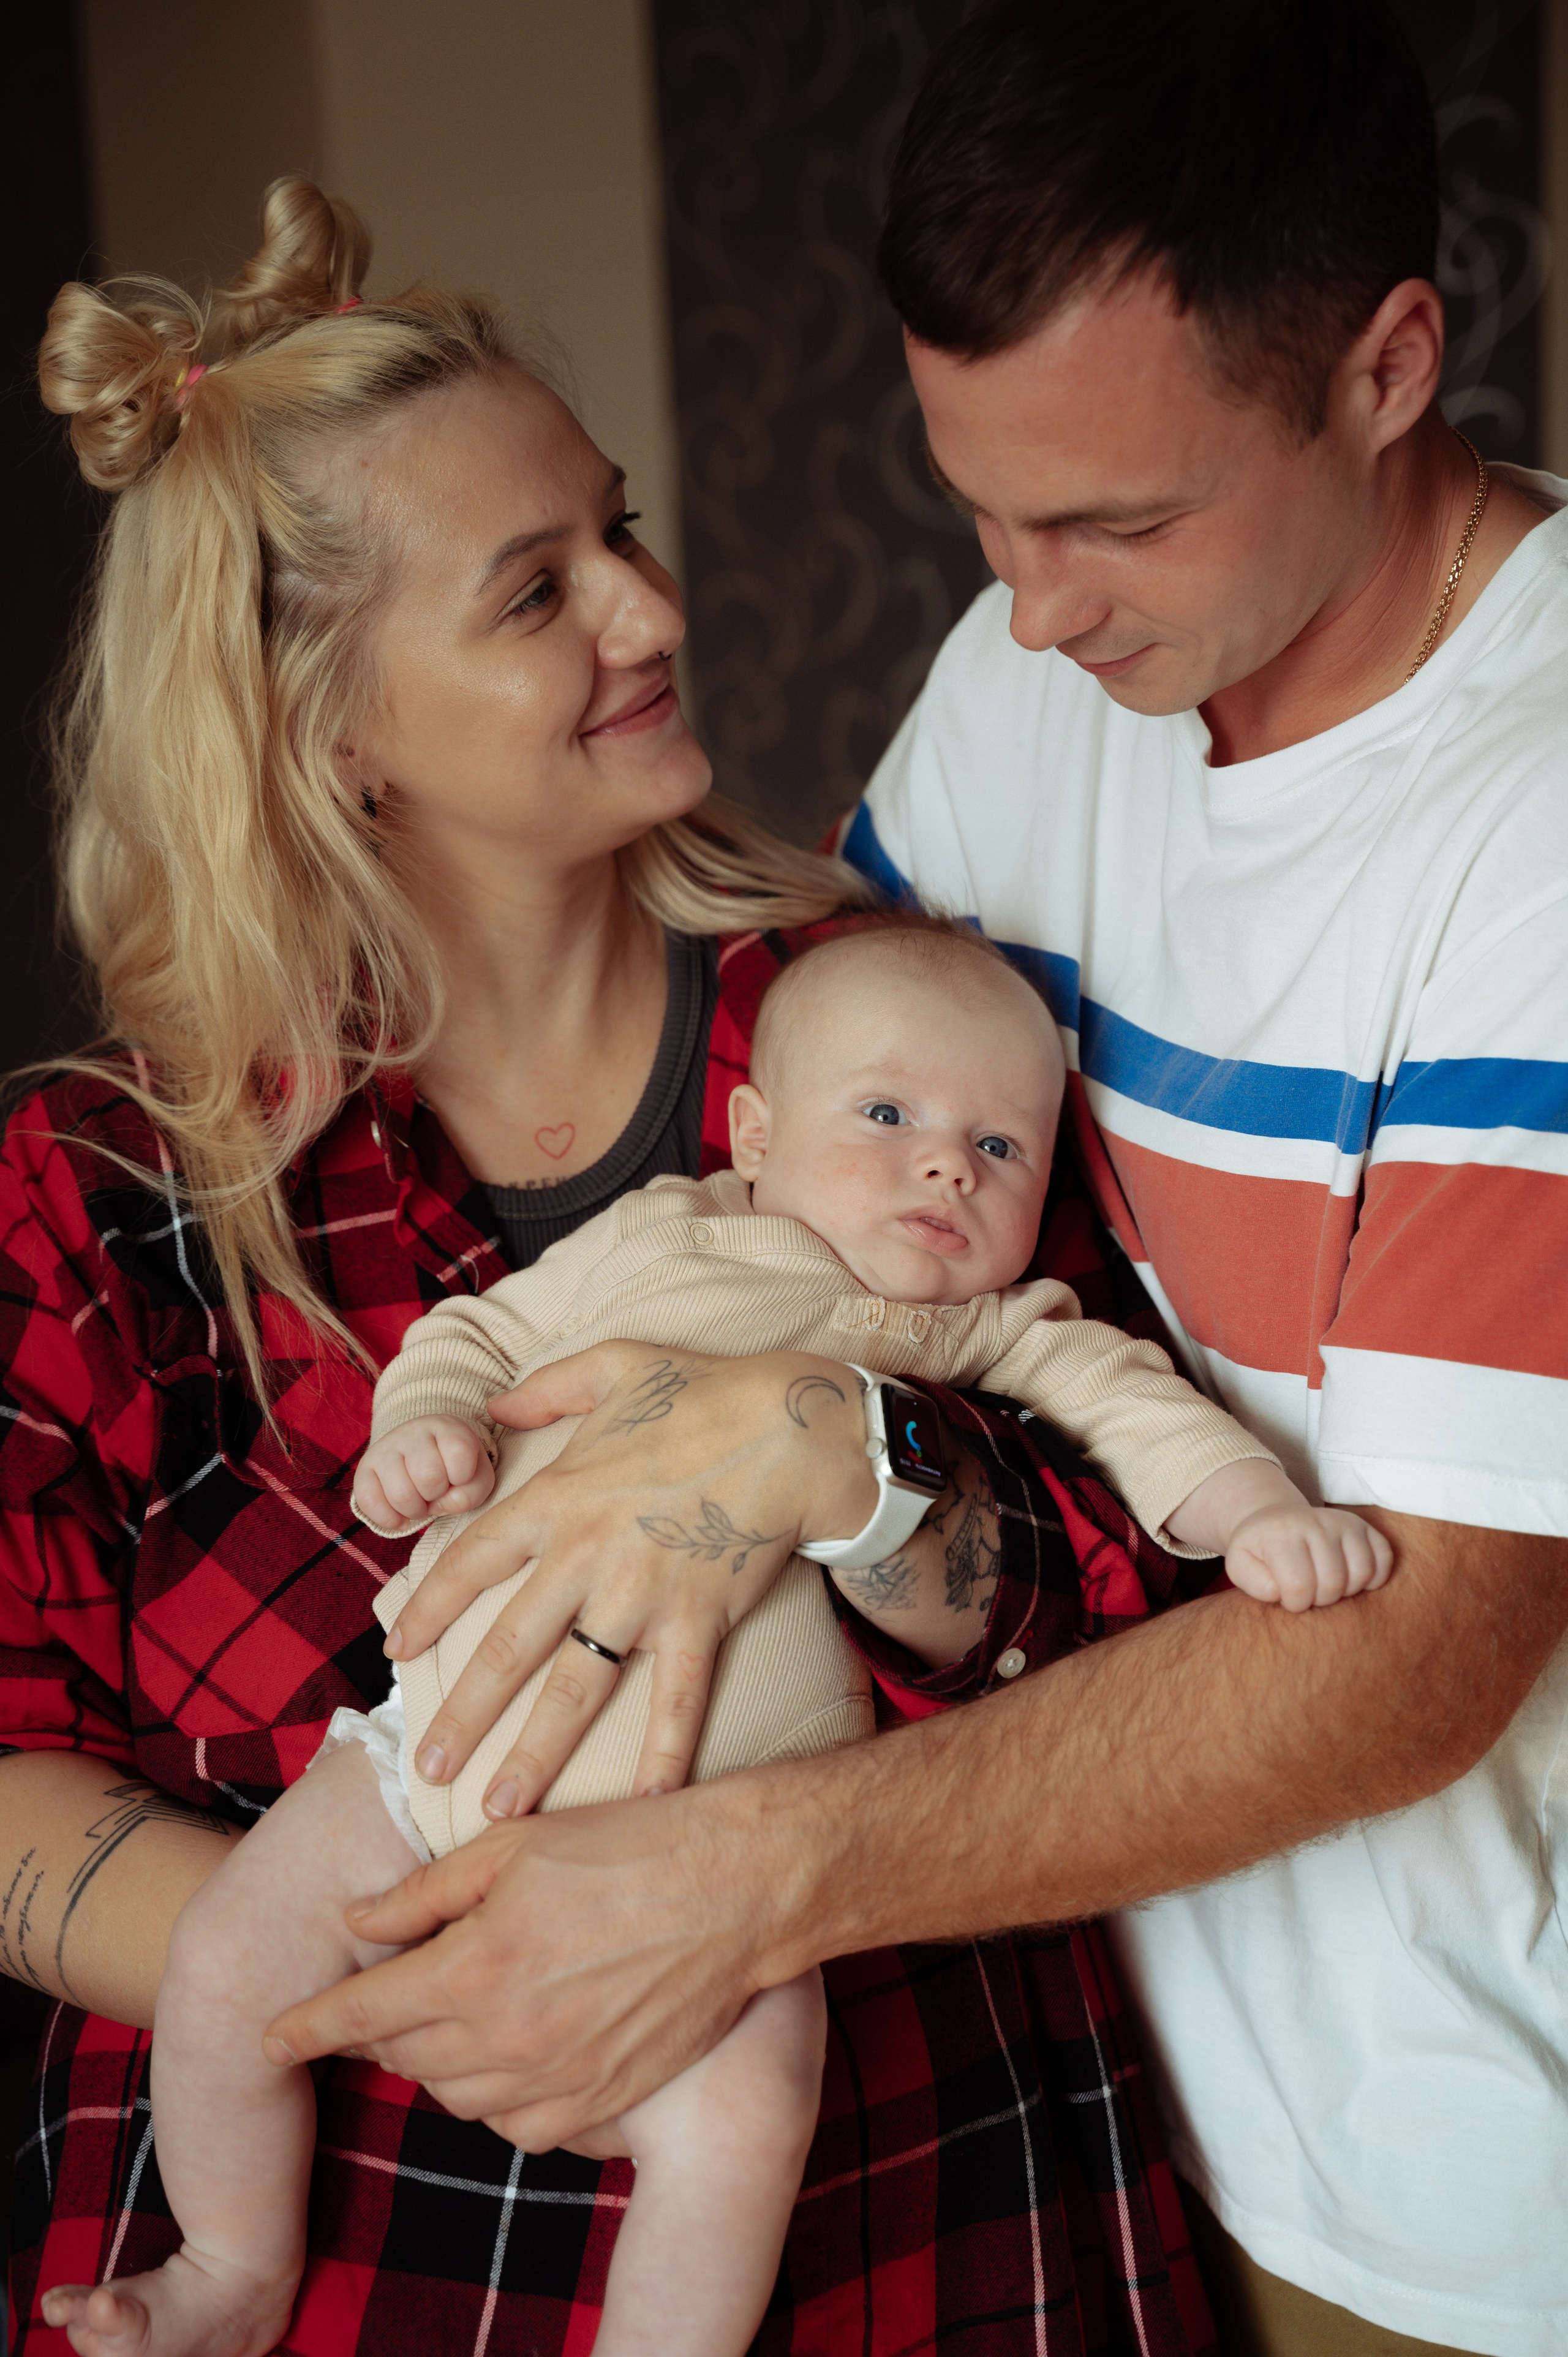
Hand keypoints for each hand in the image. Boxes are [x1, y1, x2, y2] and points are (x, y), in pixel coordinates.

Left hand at [261, 1776, 796, 2151]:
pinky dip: (497, 2103)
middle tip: (383, 2004)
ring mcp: (555, 2076)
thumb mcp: (512, 1845)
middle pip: (404, 2060)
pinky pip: (519, 2129)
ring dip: (435, 2067)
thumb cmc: (626, 1846)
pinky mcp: (600, 2100)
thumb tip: (357, 1923)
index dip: (306, 2029)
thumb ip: (424, 1893)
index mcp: (472, 1965)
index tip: (271, 2040)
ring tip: (447, 2023)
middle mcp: (505, 2035)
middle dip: (376, 2037)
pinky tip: (508, 2061)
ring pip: (457, 2100)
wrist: (735, 1888)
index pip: (360, 2015)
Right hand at [352, 1415, 495, 1531]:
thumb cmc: (452, 1468)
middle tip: (436, 1492)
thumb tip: (438, 1505)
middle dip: (437, 1496)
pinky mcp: (363, 1469)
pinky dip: (390, 1519)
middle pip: (429, 1477)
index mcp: (446, 1427)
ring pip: (401, 1495)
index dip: (463, 1476)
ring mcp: (384, 1449)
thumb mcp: (476, 1475)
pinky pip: (370, 1503)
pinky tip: (401, 1515)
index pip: (460, 1453)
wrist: (420, 1457)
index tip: (459, 1476)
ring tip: (419, 1502)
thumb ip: (471, 1492)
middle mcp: (412, 1432)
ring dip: (415, 1511)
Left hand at [381, 1343, 875, 1817]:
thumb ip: (546, 1387)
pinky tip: (645, 1804)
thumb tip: (494, 1403)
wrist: (795, 1425)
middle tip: (430, 1766)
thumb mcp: (614, 1366)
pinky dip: (664, 1753)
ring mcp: (643, 1594)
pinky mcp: (701, 1619)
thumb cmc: (706, 1392)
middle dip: (464, 1714)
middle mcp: (588, 1555)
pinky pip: (677, 1698)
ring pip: (576, 1688)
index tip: (395, 1649)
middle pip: (509, 1647)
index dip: (428, 1609)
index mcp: (558, 1498)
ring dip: (536, 1754)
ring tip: (501, 1810)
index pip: (472, 1563)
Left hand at [1226, 1504, 1393, 1611]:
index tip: (1288, 1598)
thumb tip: (1282, 1591)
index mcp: (1282, 1534)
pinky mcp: (1365, 1527)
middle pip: (1333, 1582)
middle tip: (1309, 1593)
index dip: (1295, 1603)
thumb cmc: (1260, 1550)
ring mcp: (1343, 1522)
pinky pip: (1384, 1559)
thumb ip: (1255, 1583)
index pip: (1299, 1585)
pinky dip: (1373, 1578)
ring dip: (1347, 1591)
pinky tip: (1352, 1580)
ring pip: (1362, 1572)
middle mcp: (1316, 1522)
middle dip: (1320, 1600)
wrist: (1276, 1519)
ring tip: (1327, 1586)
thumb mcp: (1240, 1565)